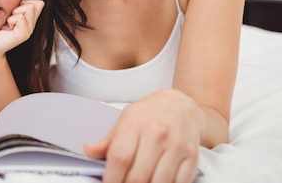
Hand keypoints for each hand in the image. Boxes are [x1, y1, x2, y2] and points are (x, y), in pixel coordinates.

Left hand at [0, 0, 44, 59]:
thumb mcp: (7, 13)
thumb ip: (17, 4)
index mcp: (30, 19)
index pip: (38, 2)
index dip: (23, 3)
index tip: (12, 13)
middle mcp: (32, 25)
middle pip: (34, 4)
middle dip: (19, 6)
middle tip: (9, 19)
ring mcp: (29, 30)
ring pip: (29, 8)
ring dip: (15, 12)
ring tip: (8, 23)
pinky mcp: (24, 35)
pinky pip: (20, 17)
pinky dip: (11, 20)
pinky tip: (7, 28)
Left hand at [84, 89, 201, 182]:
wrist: (182, 105)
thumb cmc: (150, 114)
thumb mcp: (125, 119)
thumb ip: (108, 140)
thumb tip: (89, 151)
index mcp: (135, 124)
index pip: (119, 158)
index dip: (111, 179)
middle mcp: (157, 134)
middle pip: (138, 175)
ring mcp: (176, 146)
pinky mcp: (192, 157)